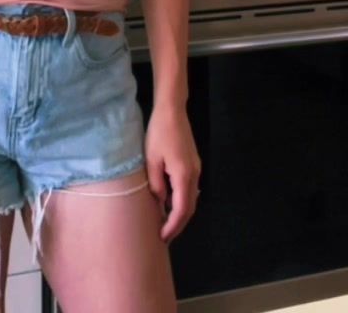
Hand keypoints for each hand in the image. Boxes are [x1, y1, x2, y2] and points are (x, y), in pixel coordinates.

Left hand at [144, 105, 200, 242]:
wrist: (172, 110)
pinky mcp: (193, 163)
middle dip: (178, 224)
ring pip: (190, 198)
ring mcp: (196, 168)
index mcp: (184, 176)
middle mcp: (194, 175)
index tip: (162, 237)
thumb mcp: (151, 160)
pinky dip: (180, 199)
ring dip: (179, 212)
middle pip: (190, 207)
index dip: (173, 226)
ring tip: (164, 222)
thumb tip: (160, 203)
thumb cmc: (159, 133)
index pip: (181, 210)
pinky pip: (189, 188)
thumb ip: (156, 184)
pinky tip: (168, 201)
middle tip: (164, 236)